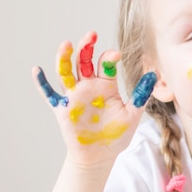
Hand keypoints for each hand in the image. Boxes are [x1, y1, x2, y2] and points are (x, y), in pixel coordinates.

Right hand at [31, 31, 155, 166]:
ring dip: (65, 58)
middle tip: (91, 35)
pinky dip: (42, 83)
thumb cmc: (116, 134)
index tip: (116, 55)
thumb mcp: (133, 114)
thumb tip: (154, 75)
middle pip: (84, 61)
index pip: (106, 64)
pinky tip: (37, 70)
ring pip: (66, 72)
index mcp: (106, 84)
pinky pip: (49, 94)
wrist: (100, 156)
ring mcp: (74, 96)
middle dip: (86, 47)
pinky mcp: (62, 108)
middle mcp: (89, 86)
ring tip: (66, 45)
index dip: (110, 57)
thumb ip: (141, 95)